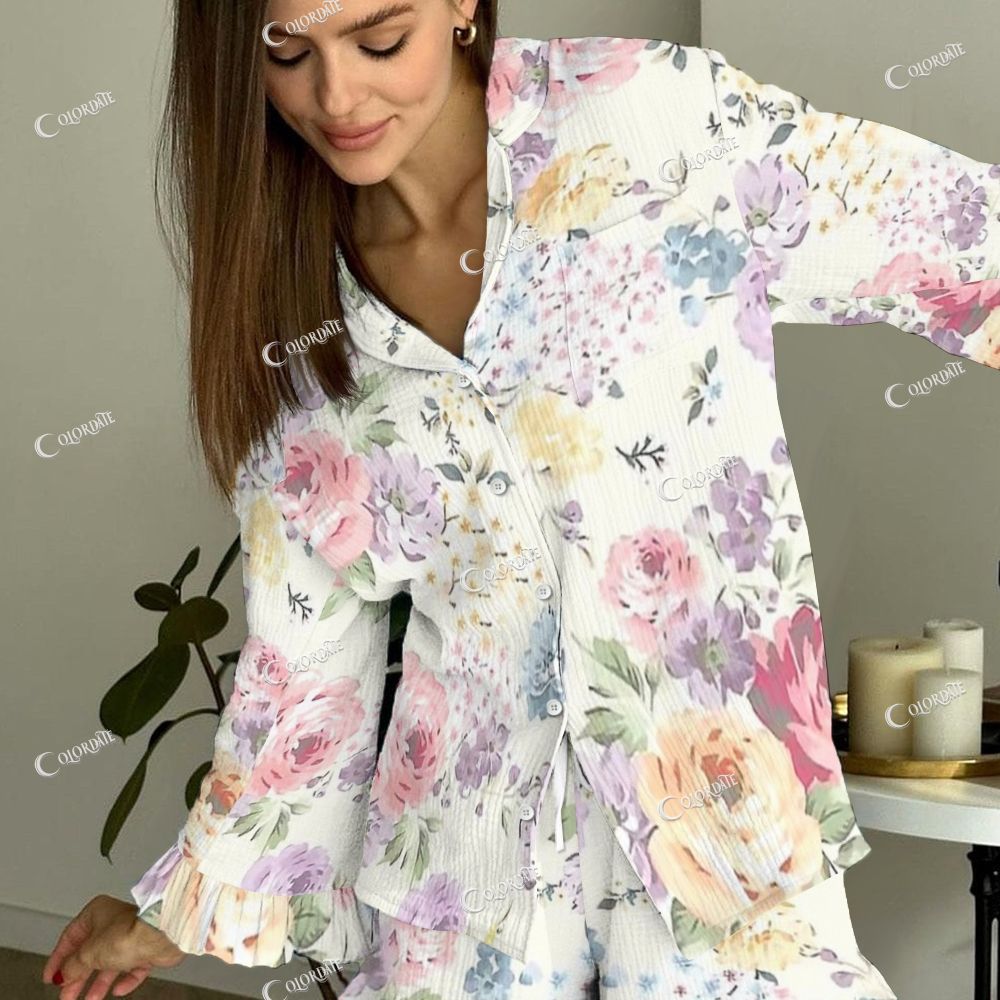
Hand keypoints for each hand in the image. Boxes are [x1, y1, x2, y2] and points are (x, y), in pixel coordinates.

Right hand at [42, 894, 185, 998]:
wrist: (160, 937)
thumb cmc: (128, 933)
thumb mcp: (89, 953)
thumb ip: (72, 966)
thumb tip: (64, 974)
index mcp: (97, 912)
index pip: (70, 936)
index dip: (58, 959)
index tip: (51, 976)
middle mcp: (114, 921)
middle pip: (90, 952)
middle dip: (77, 976)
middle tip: (66, 994)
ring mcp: (132, 934)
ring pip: (110, 962)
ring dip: (99, 982)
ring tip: (89, 999)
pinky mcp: (147, 947)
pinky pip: (132, 966)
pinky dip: (125, 979)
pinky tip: (118, 989)